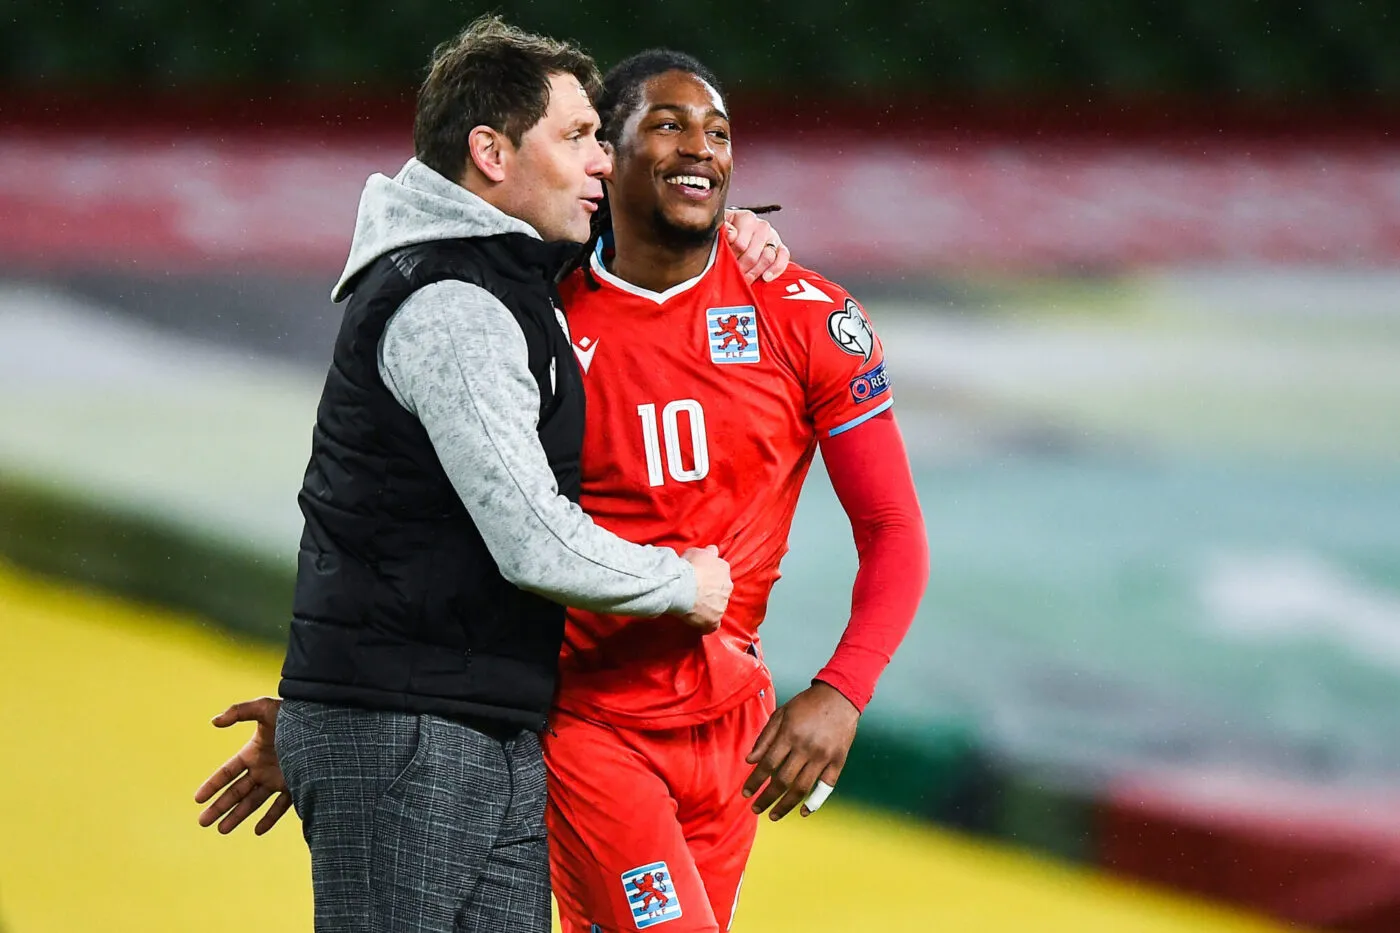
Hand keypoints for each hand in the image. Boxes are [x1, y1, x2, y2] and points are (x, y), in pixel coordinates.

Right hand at [194, 697, 291, 834]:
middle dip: (219, 807)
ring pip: (254, 802)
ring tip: (222, 830)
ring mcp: (279, 778)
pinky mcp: (297, 785)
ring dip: (238, 815)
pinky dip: (270, 818)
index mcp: (253, 752)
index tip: (197, 799)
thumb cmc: (294, 713)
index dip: (212, 785)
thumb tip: (214, 722)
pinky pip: (281, 806)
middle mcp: (263, 768)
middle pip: (236, 791)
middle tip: (202, 823)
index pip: (227, 772)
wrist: (326, 723)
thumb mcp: (265, 708)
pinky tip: (258, 830)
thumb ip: (239, 711)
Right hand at [680, 545, 731, 632]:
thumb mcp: (697, 552)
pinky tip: (697, 622)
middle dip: (711, 592)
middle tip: (697, 592)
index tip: (701, 578)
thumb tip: (713, 550)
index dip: (710, 576)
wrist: (684, 586)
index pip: (720, 573)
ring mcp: (722, 605)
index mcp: (724, 569)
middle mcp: (727, 587)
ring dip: (708, 607)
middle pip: (721, 590)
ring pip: (717, 607)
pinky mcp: (714, 620)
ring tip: (694, 607)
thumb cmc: (689, 568)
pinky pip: (712, 624)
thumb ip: (707, 552)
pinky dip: (705, 624)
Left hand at [724, 209, 790, 283]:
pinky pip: (783, 258)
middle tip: (732, 275)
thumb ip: (723, 229)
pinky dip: (775, 269)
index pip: (740, 243)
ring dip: (754, 272)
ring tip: (745, 279)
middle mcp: (762, 226)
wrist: (737, 234)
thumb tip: (731, 234)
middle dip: (741, 268)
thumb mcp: (720, 227)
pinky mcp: (781, 248)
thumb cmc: (727, 233)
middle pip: (752, 254)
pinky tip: (766, 278)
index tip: (724, 263)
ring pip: (767, 257)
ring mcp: (773, 237)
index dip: (731, 257)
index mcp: (746, 218)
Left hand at [743, 681, 858, 820]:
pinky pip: (825, 788)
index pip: (767, 765)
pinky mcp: (838, 761)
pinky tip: (803, 812)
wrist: (840, 696)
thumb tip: (750, 761)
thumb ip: (765, 738)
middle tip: (755, 809)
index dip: (755, 781)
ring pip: (802, 788)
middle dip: (766, 798)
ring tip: (773, 815)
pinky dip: (815, 802)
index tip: (745, 793)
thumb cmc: (806, 704)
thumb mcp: (781, 714)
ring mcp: (823, 756)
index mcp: (790, 734)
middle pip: (782, 781)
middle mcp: (806, 748)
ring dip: (786, 805)